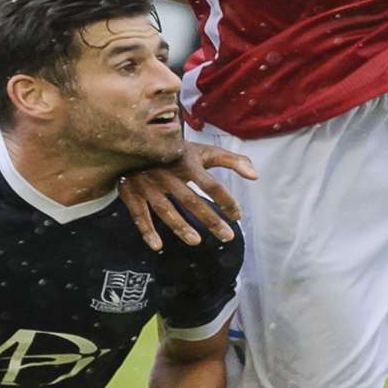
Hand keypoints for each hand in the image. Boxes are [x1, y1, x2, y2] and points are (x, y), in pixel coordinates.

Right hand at [118, 142, 256, 250]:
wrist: (135, 141)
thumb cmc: (176, 152)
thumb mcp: (203, 152)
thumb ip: (231, 161)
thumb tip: (256, 176)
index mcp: (186, 162)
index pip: (210, 184)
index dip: (225, 200)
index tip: (237, 215)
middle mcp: (167, 173)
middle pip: (190, 199)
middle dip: (210, 219)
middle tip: (228, 236)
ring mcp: (148, 184)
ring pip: (165, 208)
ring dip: (180, 225)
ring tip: (196, 241)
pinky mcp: (131, 192)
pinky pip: (138, 214)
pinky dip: (146, 230)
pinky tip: (157, 246)